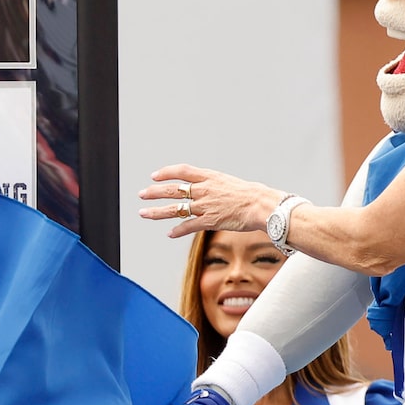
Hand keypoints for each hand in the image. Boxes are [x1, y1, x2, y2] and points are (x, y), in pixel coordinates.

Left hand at [137, 164, 286, 240]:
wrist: (262, 205)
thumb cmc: (252, 195)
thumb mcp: (230, 183)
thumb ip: (215, 186)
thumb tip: (207, 190)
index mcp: (210, 177)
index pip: (183, 171)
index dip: (167, 172)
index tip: (155, 175)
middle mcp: (204, 190)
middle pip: (173, 190)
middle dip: (154, 192)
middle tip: (142, 193)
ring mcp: (205, 206)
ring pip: (175, 209)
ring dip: (157, 212)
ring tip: (143, 213)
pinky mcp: (209, 221)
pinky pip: (188, 226)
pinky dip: (177, 231)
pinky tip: (169, 233)